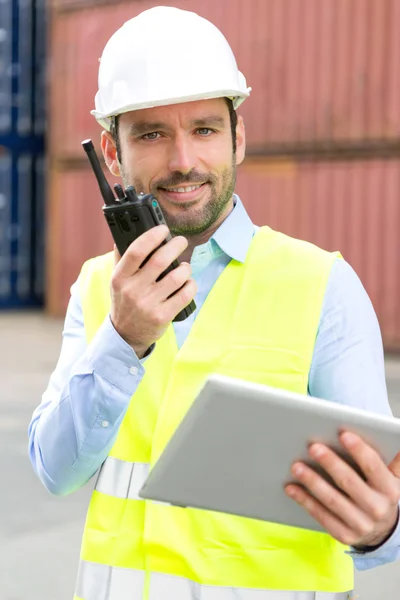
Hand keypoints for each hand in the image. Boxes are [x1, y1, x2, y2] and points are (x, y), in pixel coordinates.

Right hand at [110, 225, 196, 357]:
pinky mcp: (162, 317)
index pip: (136, 251)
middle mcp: (133, 290)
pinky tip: (188, 283)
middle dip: (176, 246)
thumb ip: (121, 259)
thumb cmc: (124, 302)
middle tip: (181, 242)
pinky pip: (185, 294)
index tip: (163, 229)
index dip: (152, 236)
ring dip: (185, 268)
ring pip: (176, 277)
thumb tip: (123, 236)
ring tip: (184, 267)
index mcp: (120, 278)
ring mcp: (148, 304)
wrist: (125, 335)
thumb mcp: (117, 282)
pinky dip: (191, 285)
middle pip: (160, 260)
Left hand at [285, 431, 399, 547]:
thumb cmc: (380, 494)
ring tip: (297, 466)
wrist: (383, 531)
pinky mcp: (344, 535)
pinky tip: (292, 488)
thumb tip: (396, 437)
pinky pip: (321, 515)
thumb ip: (393, 460)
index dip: (359, 450)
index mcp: (390, 490)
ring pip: (332, 500)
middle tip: (313, 447)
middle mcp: (377, 508)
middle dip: (330, 463)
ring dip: (312, 481)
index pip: (373, 466)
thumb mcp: (393, 478)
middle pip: (349, 482)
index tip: (343, 434)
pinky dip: (305, 500)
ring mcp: (360, 524)